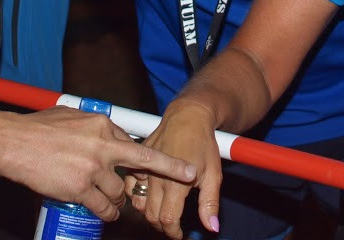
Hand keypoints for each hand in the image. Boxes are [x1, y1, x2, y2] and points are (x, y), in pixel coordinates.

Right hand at [7, 107, 197, 222]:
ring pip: (119, 191)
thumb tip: (107, 133)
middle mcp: (102, 145)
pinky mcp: (80, 188)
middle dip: (169, 170)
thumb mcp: (73, 117)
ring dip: (119, 199)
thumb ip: (94, 127)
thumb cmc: (39, 128)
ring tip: (112, 201)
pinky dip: (107, 212)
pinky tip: (106, 213)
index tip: (179, 162)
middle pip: (143, 162)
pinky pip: (103, 206)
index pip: (135, 144)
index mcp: (102, 125)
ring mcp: (92, 168)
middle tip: (187, 176)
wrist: (14, 143)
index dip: (152, 159)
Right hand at [123, 101, 221, 239]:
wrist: (189, 116)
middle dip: (162, 225)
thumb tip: (212, 227)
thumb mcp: (213, 175)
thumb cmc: (203, 143)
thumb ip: (210, 203)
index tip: (180, 234)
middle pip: (151, 215)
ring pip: (138, 202)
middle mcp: (156, 177)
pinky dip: (136, 194)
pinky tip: (148, 194)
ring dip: (148, 212)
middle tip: (173, 225)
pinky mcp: (138, 160)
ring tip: (161, 211)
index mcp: (175, 183)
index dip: (173, 232)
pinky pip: (129, 185)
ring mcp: (145, 167)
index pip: (167, 219)